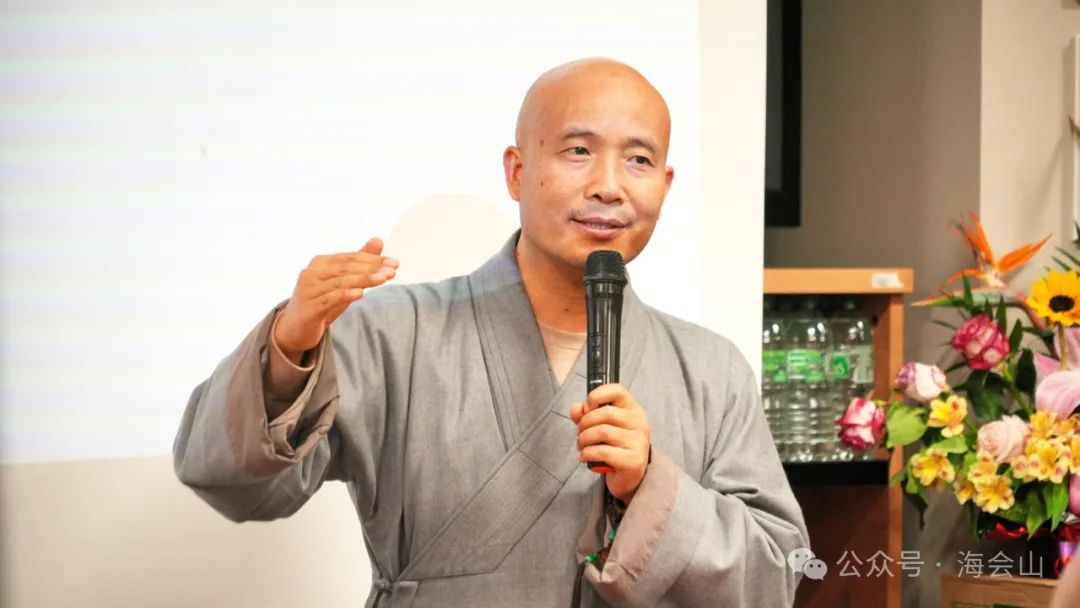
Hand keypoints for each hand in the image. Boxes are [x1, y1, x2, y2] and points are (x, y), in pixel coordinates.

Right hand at [274, 237, 397, 363]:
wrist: (297, 328)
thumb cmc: (323, 301)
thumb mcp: (343, 282)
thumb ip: (359, 263)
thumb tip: (378, 239)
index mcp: (320, 262)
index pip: (350, 258)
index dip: (373, 259)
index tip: (395, 263)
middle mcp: (312, 273)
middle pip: (346, 268)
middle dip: (371, 268)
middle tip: (392, 271)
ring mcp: (308, 290)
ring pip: (340, 282)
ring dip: (363, 280)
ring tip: (383, 279)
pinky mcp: (309, 308)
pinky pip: (329, 299)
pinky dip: (345, 295)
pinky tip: (361, 293)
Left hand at [570, 383, 650, 501]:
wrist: (628, 477)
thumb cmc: (614, 447)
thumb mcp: (600, 426)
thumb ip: (586, 414)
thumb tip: (576, 408)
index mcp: (633, 410)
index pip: (617, 390)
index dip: (597, 395)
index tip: (587, 408)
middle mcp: (639, 423)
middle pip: (606, 413)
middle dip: (585, 423)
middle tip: (579, 434)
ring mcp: (638, 442)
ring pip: (602, 432)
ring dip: (584, 439)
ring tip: (581, 446)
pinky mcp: (633, 460)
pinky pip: (603, 451)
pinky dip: (587, 453)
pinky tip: (584, 456)